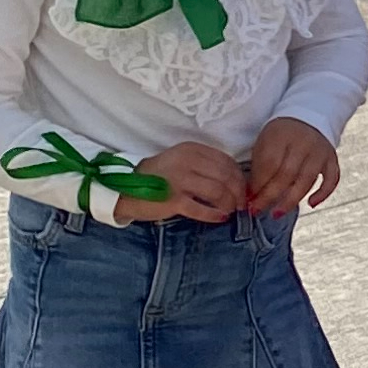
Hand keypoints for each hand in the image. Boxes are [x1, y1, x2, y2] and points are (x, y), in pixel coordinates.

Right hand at [120, 139, 245, 222]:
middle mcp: (186, 162)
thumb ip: (204, 165)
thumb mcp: (180, 161)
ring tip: (229, 210)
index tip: (243, 189)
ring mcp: (179, 181)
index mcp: (190, 150)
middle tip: (241, 204)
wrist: (125, 189)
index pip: (227, 162)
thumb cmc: (158, 177)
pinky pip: (202, 209)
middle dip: (238, 193)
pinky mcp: (173, 200)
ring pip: (218, 192)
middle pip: (226, 177)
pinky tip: (219, 218)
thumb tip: (234, 180)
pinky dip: (215, 215)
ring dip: (229, 204)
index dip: (239, 177)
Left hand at [246, 118, 340, 215]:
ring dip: (290, 200)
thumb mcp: (266, 141)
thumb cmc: (282, 134)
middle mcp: (303, 143)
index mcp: (281, 135)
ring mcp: (319, 152)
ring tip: (276, 214)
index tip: (248, 199)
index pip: (269, 164)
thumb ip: (259, 165)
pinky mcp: (332, 159)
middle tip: (257, 210)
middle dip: (269, 196)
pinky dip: (323, 193)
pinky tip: (311, 204)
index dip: (258, 184)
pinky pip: (331, 179)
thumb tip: (252, 194)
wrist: (309, 116)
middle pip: (286, 175)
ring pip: (306, 180)